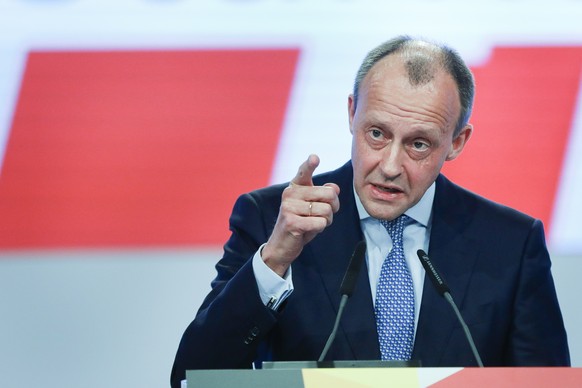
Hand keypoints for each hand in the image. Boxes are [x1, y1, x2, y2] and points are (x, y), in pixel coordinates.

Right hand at [262, 154, 340, 275]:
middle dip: (333, 208)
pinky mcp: (291, 222)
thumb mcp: (313, 208)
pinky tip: (308, 231)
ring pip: (326, 211)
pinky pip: (320, 223)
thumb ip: (324, 196)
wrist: (281, 246)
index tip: (315, 158)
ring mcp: (288, 208)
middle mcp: (290, 194)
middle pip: (328, 195)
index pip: (304, 172)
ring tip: (313, 224)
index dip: (310, 164)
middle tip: (325, 215)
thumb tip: (334, 188)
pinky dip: (320, 229)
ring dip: (326, 221)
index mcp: (294, 187)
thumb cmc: (300, 224)